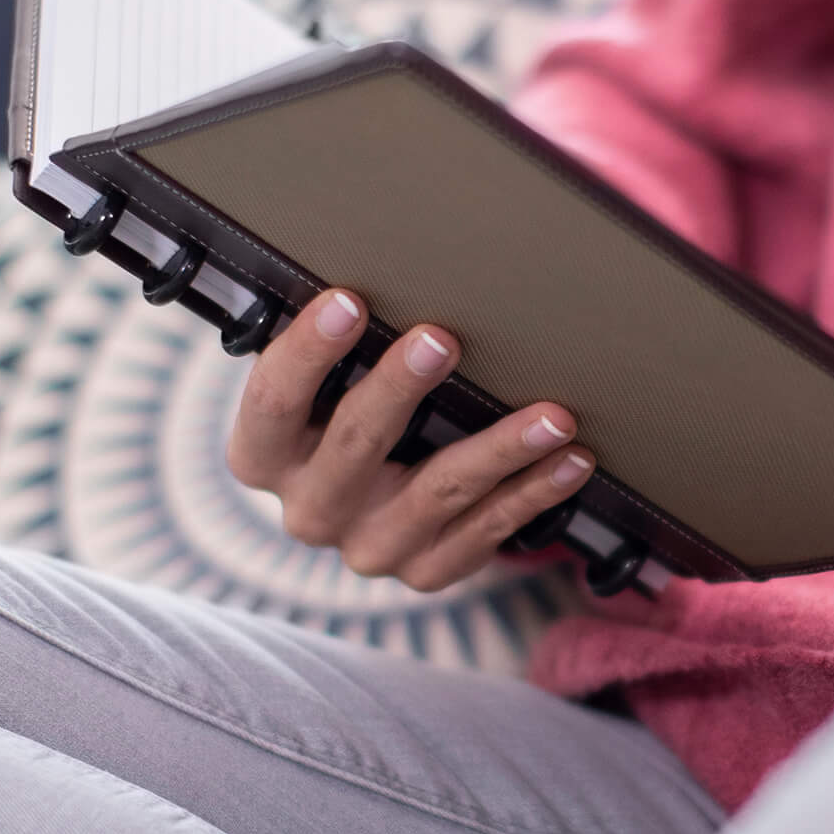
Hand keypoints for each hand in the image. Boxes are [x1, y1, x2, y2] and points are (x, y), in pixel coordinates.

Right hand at [226, 288, 593, 590]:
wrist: (375, 505)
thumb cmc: (350, 412)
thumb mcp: (327, 386)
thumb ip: (338, 345)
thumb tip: (383, 262)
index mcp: (263, 456)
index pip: (272, 401)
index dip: (307, 352)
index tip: (347, 301)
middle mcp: (310, 511)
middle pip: (354, 444)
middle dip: (400, 388)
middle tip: (443, 339)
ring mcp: (369, 548)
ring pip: (438, 492)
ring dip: (501, 447)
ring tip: (553, 414)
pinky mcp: (425, 571)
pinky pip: (486, 532)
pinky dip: (533, 493)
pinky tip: (570, 460)